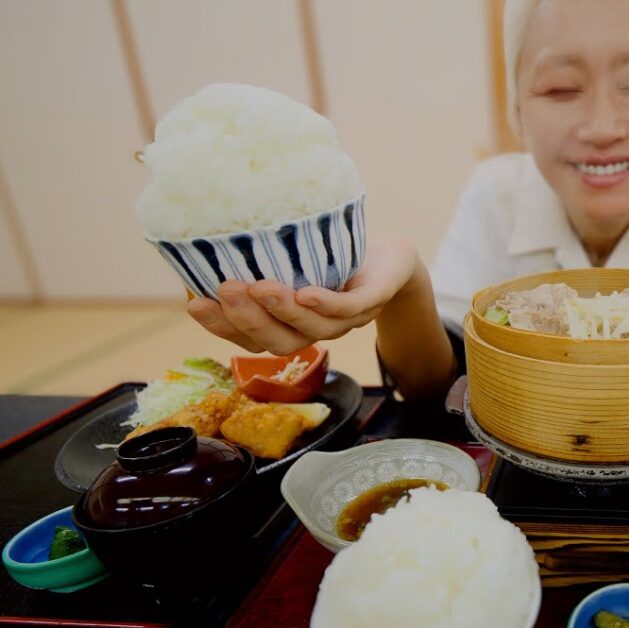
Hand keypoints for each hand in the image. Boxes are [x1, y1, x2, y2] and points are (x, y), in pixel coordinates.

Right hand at [187, 235, 418, 354]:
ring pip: (312, 328)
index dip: (222, 327)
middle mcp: (315, 329)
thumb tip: (194, 243)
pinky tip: (305, 292)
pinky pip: (347, 309)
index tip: (195, 304)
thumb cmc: (330, 257)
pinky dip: (325, 304)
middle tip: (224, 290)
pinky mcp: (371, 301)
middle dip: (248, 319)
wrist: (390, 256)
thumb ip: (254, 261)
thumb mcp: (288, 257)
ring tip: (259, 286)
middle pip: (279, 341)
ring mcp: (345, 319)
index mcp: (290, 325)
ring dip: (282, 310)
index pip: (251, 338)